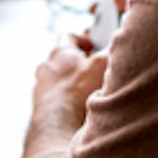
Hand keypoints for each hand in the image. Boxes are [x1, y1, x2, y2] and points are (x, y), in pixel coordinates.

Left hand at [21, 36, 109, 156]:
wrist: (58, 120)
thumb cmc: (77, 90)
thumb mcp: (101, 65)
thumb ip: (109, 51)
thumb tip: (116, 45)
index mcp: (60, 51)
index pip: (67, 37)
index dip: (80, 41)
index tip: (90, 48)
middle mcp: (47, 66)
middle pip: (61, 58)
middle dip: (76, 64)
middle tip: (89, 71)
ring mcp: (41, 85)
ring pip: (56, 78)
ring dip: (68, 82)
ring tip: (82, 91)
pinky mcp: (40, 103)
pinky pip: (52, 96)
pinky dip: (62, 98)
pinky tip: (74, 106)